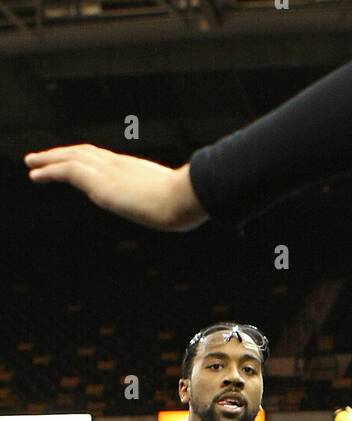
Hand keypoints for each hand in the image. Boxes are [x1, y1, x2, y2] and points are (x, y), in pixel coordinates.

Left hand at [23, 148, 206, 231]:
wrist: (187, 198)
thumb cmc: (191, 203)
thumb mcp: (182, 202)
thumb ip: (179, 202)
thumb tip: (195, 210)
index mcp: (137, 170)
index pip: (105, 159)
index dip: (87, 158)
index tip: (74, 160)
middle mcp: (120, 165)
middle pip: (84, 153)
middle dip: (62, 154)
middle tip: (43, 157)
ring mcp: (110, 172)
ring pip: (71, 158)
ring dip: (48, 160)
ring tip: (31, 164)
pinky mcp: (101, 182)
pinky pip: (68, 170)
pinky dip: (49, 170)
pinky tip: (35, 175)